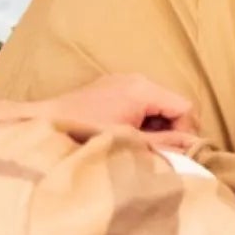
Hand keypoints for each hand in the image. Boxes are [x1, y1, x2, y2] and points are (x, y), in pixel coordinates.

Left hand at [0, 73, 199, 142]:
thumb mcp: (129, 143)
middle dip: (169, 131)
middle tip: (157, 155)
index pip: (185, 106)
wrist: (40, 125)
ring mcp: (120, 81)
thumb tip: (194, 148)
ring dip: (152, 128)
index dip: (186, 132)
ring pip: (153, 106)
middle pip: (170, 105)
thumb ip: (165, 144)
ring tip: (138, 150)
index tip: (175, 155)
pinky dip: (138, 122)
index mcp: (143, 88)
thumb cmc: (84, 135)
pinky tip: (123, 139)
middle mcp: (135, 79)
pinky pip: (137, 104)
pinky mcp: (108, 89)